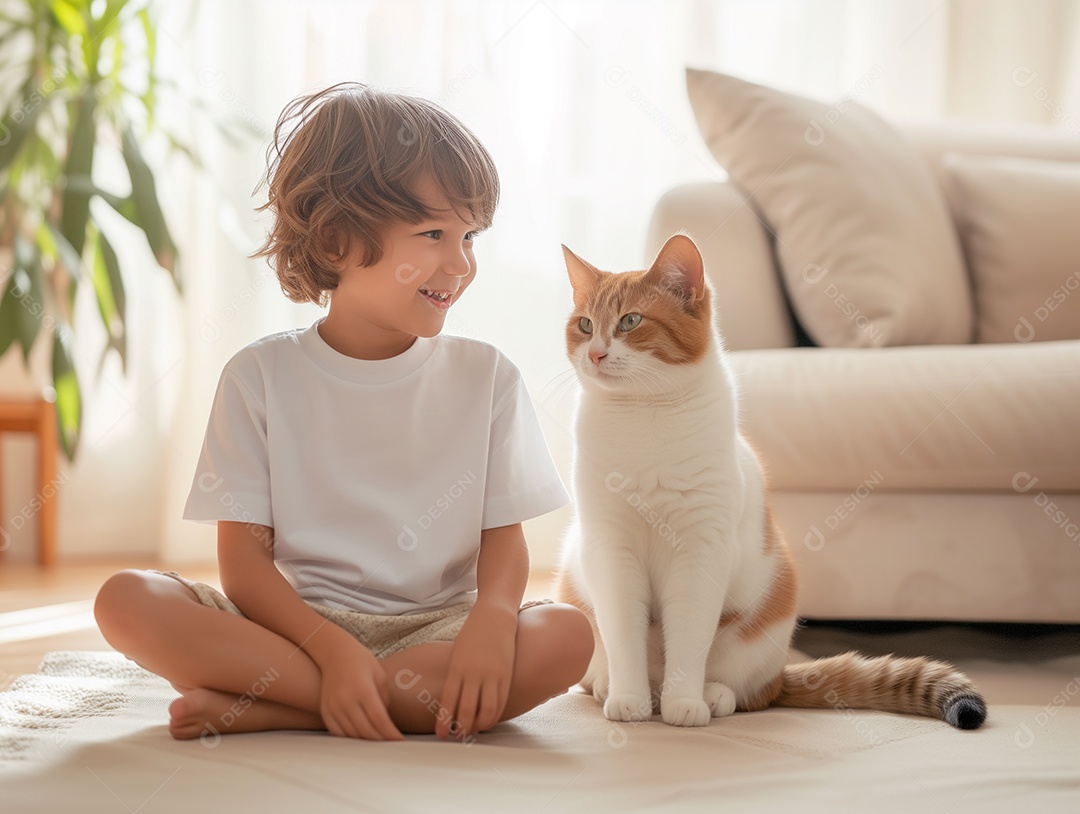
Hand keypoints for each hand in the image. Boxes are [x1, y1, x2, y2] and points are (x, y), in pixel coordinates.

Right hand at [316, 640, 403, 740]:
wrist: (335, 654)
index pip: (379, 719)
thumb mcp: (380, 676)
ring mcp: (333, 706)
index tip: (399, 740)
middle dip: (380, 740)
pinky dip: (350, 737)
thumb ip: (385, 700)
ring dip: (366, 741)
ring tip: (378, 740)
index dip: (390, 733)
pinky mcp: (325, 711)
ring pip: (352, 734)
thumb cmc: (362, 662)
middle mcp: (346, 700)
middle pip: (366, 730)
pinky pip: (338, 732)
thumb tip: (386, 722)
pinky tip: (361, 736)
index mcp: (363, 689)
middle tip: (390, 743)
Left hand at [436, 605, 517, 739]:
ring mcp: (492, 674)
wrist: (494, 616)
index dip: (444, 721)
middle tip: (458, 736)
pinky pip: (501, 700)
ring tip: (474, 730)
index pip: (448, 701)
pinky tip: (489, 720)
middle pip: (467, 709)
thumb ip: (455, 676)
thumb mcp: (457, 653)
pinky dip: (495, 715)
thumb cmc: (472, 633)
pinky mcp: (506, 674)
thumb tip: (452, 701)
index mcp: (457, 667)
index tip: (441, 734)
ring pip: (487, 709)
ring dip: (480, 725)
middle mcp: (474, 672)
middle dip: (461, 727)